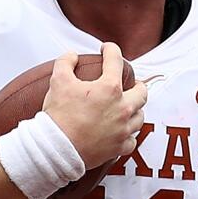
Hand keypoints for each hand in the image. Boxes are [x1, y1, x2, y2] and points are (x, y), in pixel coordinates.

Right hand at [43, 43, 147, 168]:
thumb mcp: (58, 81)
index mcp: (109, 88)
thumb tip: (72, 56)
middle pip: (142, 92)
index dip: (110, 50)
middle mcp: (122, 108)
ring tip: (127, 108)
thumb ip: (65, 62)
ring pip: (140, 117)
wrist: (56, 149)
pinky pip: (132, 140)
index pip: (116, 60)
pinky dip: (128, 135)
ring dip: (135, 110)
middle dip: (136, 85)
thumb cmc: (58, 116)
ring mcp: (123, 129)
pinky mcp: (119, 147)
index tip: (106, 49)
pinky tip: (121, 133)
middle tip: (130, 84)